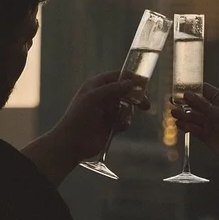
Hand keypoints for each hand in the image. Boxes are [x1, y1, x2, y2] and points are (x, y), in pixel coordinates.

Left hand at [23, 72, 149, 186]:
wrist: (73, 143)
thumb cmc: (79, 117)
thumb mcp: (94, 98)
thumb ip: (113, 89)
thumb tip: (131, 83)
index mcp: (97, 86)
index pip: (117, 76)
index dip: (131, 78)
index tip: (144, 83)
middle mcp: (103, 96)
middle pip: (126, 91)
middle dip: (135, 98)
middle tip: (145, 105)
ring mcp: (108, 111)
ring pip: (127, 107)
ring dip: (126, 113)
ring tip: (119, 120)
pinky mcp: (111, 124)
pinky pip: (125, 120)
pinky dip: (124, 123)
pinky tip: (117, 128)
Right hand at [171, 83, 218, 181]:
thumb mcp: (216, 113)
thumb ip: (200, 104)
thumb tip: (187, 95)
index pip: (206, 91)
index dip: (195, 88)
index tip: (182, 87)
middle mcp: (214, 111)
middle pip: (197, 104)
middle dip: (185, 102)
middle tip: (173, 100)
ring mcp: (210, 123)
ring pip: (194, 117)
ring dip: (184, 114)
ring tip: (173, 113)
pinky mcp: (205, 135)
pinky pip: (193, 128)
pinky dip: (186, 126)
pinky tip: (179, 123)